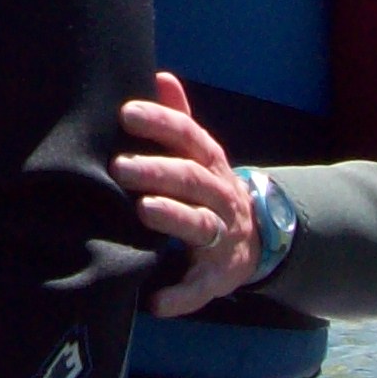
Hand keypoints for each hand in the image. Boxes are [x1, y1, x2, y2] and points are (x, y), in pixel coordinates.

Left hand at [115, 71, 266, 315]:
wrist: (257, 237)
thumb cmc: (208, 186)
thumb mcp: (199, 152)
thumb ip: (179, 116)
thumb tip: (158, 74)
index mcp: (211, 163)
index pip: (188, 135)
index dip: (160, 122)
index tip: (126, 113)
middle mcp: (220, 195)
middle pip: (191, 179)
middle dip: (157, 171)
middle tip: (119, 166)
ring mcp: (223, 236)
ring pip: (200, 225)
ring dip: (173, 217)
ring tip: (142, 211)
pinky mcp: (218, 276)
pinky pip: (201, 287)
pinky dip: (181, 296)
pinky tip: (156, 302)